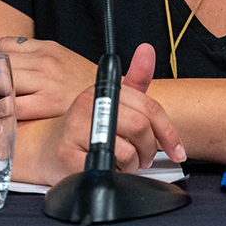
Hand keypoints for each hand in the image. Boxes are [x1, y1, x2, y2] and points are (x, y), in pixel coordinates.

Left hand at [0, 36, 95, 120]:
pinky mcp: (49, 102)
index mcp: (48, 48)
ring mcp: (47, 80)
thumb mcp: (65, 61)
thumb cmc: (85, 85)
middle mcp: (45, 61)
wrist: (113, 100)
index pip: (5, 45)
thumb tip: (12, 67)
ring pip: (1, 83)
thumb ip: (41, 60)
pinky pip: (12, 105)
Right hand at [36, 43, 186, 184]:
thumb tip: (147, 50)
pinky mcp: (68, 156)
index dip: (168, 131)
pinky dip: (116, 175)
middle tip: (145, 158)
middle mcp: (88, 105)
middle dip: (149, 150)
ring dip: (132, 166)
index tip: (176, 149)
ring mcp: (76, 130)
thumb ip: (136, 81)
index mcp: (103, 91)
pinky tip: (108, 170)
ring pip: (128, 153)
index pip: (149, 107)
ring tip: (123, 164)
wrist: (48, 148)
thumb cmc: (87, 127)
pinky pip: (109, 170)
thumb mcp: (114, 102)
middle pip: (141, 128)